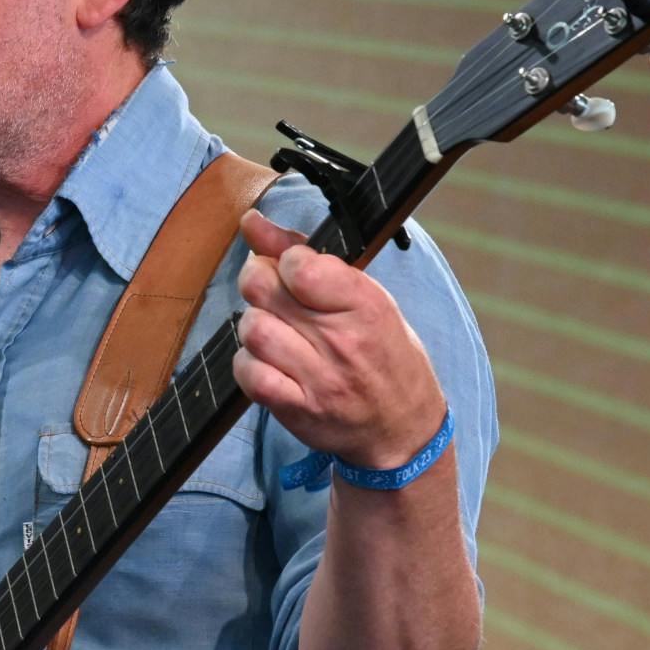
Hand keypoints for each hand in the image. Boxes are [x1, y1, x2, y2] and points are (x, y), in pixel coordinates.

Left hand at [233, 209, 445, 468]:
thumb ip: (307, 257)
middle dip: (257, 280)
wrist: (402, 427)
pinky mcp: (298, 410)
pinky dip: (248, 362)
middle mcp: (343, 342)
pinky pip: (249, 375)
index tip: (294, 268)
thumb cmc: (383, 353)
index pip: (300, 266)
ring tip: (272, 328)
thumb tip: (251, 222)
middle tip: (270, 290)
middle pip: (264, 290)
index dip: (284, 258)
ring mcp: (320, 379)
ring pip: (253, 330)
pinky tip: (266, 360)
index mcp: (366, 305)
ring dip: (254, 323)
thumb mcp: (365, 296)